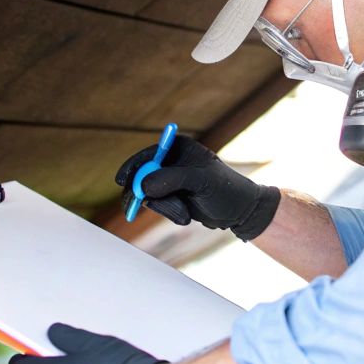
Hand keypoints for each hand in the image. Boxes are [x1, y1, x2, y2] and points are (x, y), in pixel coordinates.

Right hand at [115, 135, 280, 240]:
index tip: (123, 181)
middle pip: (142, 174)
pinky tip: (186, 216)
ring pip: (148, 194)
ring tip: (184, 214)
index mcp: (179, 147)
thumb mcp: (201, 182)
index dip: (133, 167)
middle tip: (134, 209)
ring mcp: (170, 179)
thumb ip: (171, 180)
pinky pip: (157, 205)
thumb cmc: (226, 190)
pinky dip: (169, 212)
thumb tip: (142, 186)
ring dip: (164, 207)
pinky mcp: (171, 195)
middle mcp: (172, 161)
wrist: (240, 212)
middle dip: (145, 195)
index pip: (148, 154)